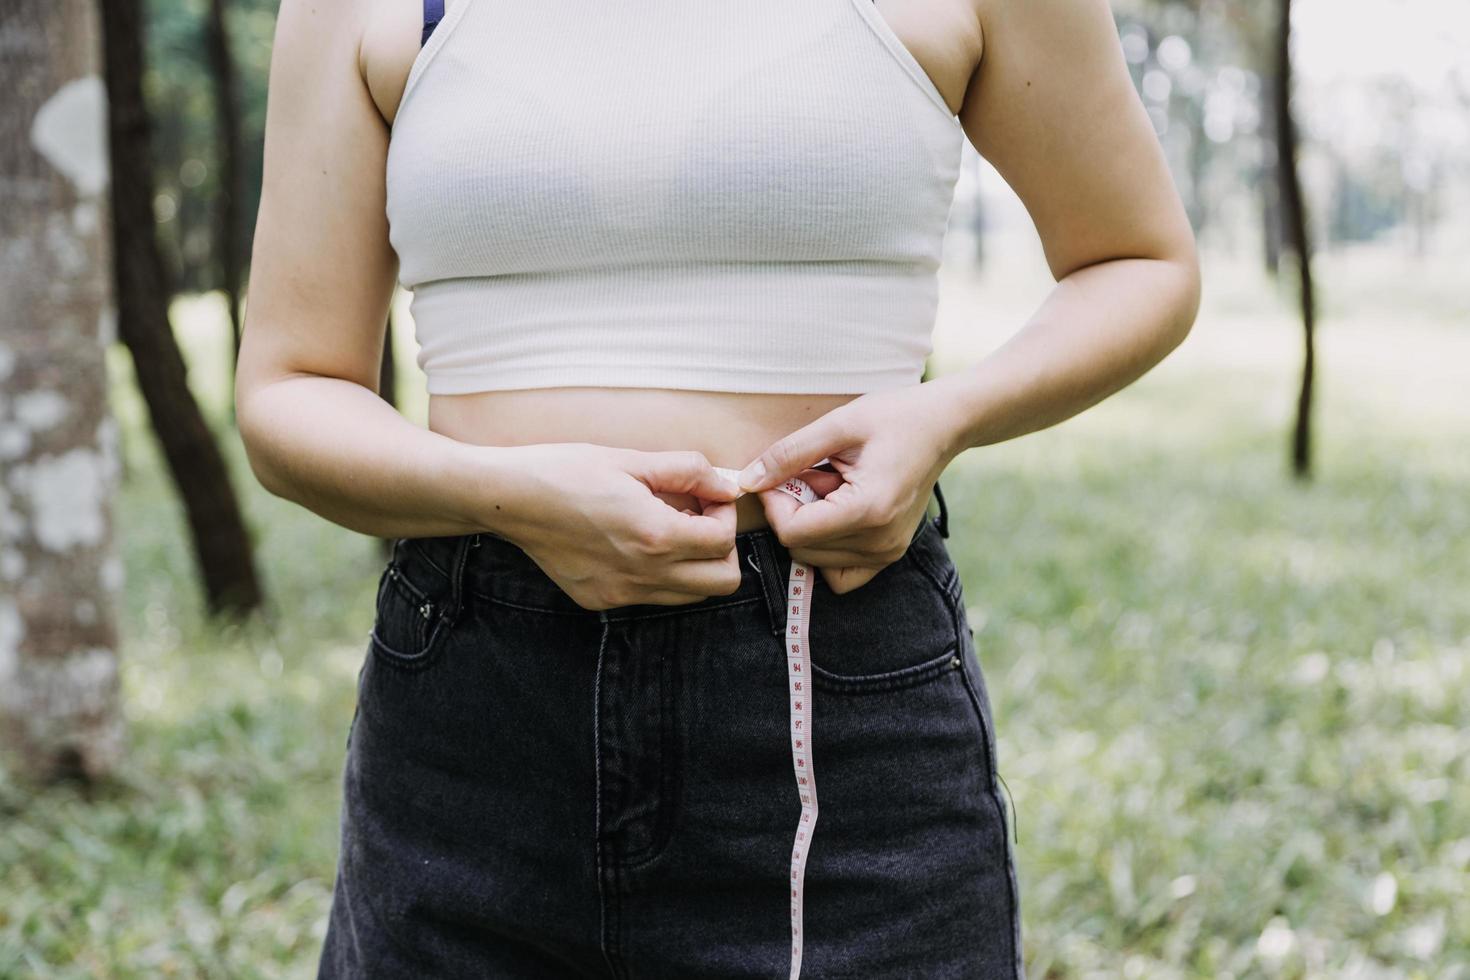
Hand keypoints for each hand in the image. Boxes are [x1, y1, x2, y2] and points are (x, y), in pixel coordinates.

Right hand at [493, 443, 743, 609]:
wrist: (509, 499)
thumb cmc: (566, 471)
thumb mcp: (631, 459)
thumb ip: (688, 472)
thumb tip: (726, 486)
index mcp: (655, 535)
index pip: (724, 541)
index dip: (725, 514)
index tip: (707, 496)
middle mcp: (643, 574)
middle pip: (722, 583)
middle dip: (722, 548)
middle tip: (699, 518)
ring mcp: (621, 593)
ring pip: (691, 595)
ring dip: (695, 564)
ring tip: (668, 528)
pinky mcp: (602, 600)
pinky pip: (652, 597)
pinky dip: (660, 573)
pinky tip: (635, 542)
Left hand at [736, 384, 958, 593]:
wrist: (943, 426)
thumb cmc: (894, 417)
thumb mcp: (837, 425)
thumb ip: (788, 455)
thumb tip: (747, 482)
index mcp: (868, 510)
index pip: (793, 533)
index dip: (774, 504)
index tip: (778, 474)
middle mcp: (880, 542)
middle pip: (801, 550)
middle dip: (791, 513)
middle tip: (810, 476)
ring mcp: (887, 554)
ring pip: (815, 561)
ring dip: (809, 527)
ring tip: (830, 489)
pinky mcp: (889, 555)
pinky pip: (839, 573)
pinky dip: (826, 548)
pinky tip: (835, 513)